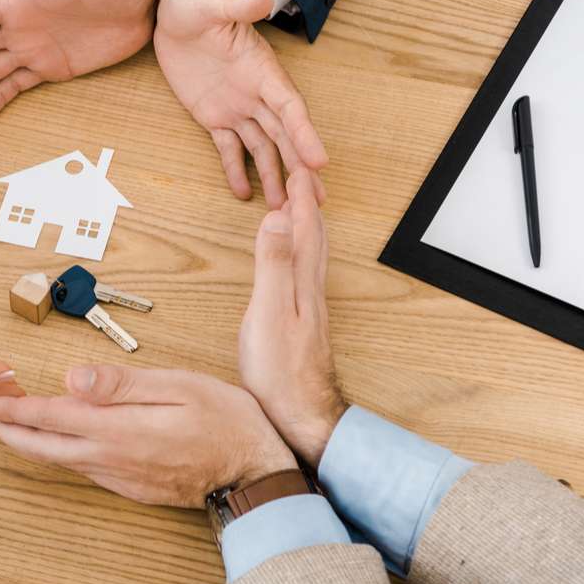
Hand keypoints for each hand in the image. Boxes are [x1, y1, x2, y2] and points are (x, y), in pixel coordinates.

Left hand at [0, 365, 295, 507]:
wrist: (257, 472)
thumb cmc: (225, 420)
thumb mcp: (178, 386)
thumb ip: (121, 384)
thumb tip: (71, 379)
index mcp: (116, 430)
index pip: (47, 417)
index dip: (8, 409)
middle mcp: (109, 459)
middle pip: (40, 446)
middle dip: (1, 429)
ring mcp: (118, 477)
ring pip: (57, 459)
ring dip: (24, 440)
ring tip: (1, 422)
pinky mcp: (130, 486)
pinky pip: (80, 468)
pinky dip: (54, 450)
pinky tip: (52, 440)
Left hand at [154, 0, 327, 207]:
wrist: (172, 10)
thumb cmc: (197, 0)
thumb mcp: (213, 2)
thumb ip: (238, 7)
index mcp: (262, 69)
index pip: (289, 107)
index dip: (305, 134)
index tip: (319, 162)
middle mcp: (256, 92)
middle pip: (283, 135)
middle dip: (299, 167)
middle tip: (315, 199)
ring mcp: (236, 106)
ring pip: (261, 147)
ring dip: (273, 175)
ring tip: (281, 207)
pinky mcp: (214, 115)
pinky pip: (227, 147)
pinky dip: (235, 170)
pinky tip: (243, 194)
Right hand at [238, 169, 345, 467]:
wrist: (301, 415)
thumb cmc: (280, 371)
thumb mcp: (269, 313)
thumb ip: (273, 264)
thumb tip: (278, 218)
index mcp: (302, 283)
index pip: (303, 229)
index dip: (300, 198)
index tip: (298, 167)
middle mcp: (310, 291)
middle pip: (314, 238)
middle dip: (309, 205)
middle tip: (303, 178)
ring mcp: (308, 308)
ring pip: (312, 256)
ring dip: (307, 228)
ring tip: (301, 210)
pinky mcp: (301, 323)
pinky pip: (303, 273)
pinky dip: (300, 254)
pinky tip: (293, 263)